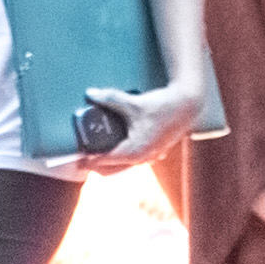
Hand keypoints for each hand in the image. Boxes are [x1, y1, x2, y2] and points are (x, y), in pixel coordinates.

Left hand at [76, 81, 201, 172]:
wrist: (188, 105)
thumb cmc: (162, 105)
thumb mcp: (133, 102)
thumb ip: (109, 99)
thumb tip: (90, 93)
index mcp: (133, 151)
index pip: (103, 162)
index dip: (87, 160)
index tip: (76, 158)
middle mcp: (141, 159)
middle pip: (110, 170)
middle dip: (96, 165)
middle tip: (82, 157)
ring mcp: (149, 158)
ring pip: (123, 167)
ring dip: (109, 163)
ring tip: (97, 154)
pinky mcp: (155, 153)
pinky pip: (133, 161)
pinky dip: (122, 158)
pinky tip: (117, 149)